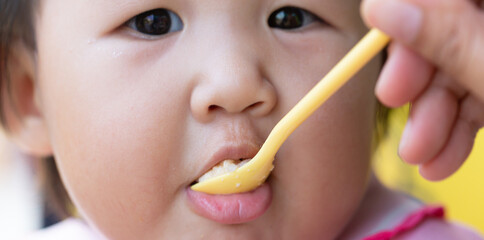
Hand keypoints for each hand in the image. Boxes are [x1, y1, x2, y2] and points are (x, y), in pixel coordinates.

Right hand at [362, 0, 483, 179]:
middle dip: (420, 75)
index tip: (378, 26)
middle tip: (392, 101)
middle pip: (448, 27)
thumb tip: (381, 8)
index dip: (411, 5)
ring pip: (457, 69)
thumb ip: (448, 42)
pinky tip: (439, 160)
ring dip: (431, 115)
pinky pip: (474, 96)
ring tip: (417, 154)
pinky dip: (455, 129)